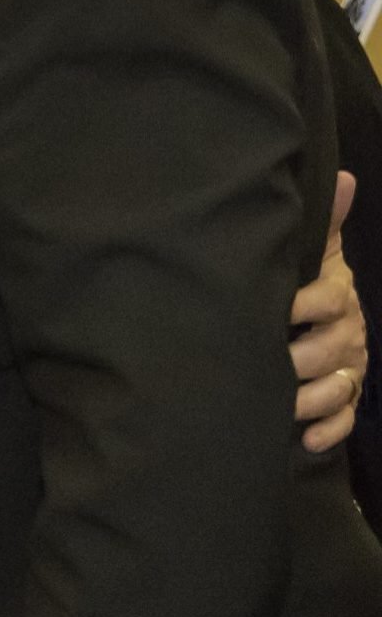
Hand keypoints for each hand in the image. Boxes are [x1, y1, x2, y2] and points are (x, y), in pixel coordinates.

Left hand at [290, 171, 367, 453]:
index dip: (302, 306)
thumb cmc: (306, 278)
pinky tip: (306, 439)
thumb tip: (343, 176)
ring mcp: (348, 368)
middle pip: (330, 350)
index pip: (326, 301)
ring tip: (282, 406)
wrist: (315, 314)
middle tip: (269, 366)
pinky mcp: (343, 398)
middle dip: (300, 360)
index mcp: (336, 298)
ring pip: (336, 388)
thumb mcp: (315, 250)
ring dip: (310, 400)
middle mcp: (346, 335)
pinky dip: (328, 430)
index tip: (279, 309)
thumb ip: (325, 220)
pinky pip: (343, 420)